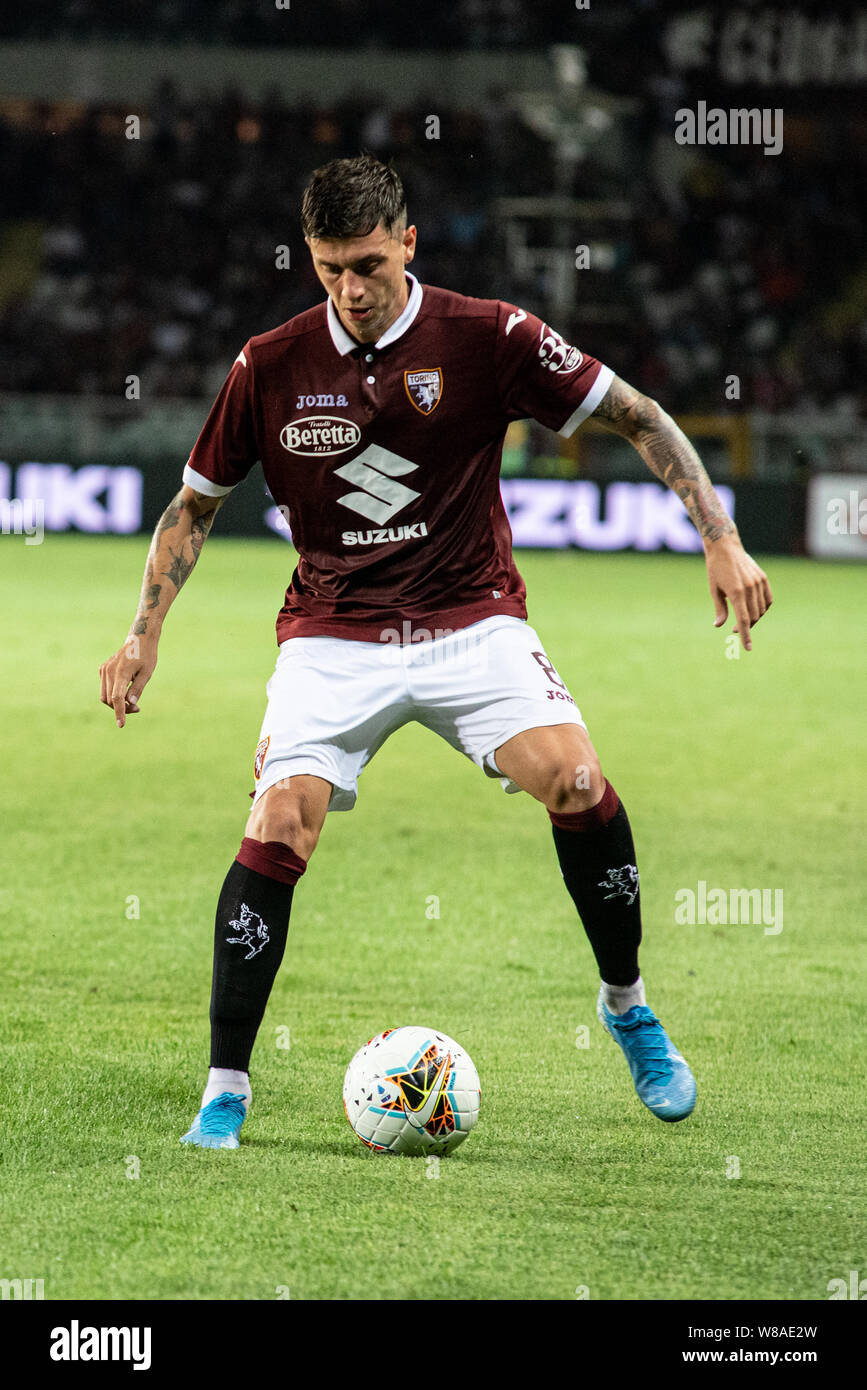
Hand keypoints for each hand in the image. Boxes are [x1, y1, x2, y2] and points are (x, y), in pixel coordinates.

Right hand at [99, 631, 158, 727]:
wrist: (139, 639)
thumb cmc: (146, 656)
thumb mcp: (147, 673)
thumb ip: (138, 689)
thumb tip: (131, 704)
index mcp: (121, 672)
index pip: (116, 698)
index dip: (119, 712)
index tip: (121, 725)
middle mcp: (109, 671)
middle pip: (109, 700)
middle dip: (121, 708)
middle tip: (137, 708)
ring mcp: (104, 669)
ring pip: (105, 696)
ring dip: (116, 703)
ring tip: (133, 702)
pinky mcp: (103, 669)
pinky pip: (105, 688)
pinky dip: (113, 694)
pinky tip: (126, 691)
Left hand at [704, 535, 772, 651]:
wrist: (725, 546)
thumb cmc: (715, 569)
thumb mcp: (714, 590)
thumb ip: (720, 609)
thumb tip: (719, 626)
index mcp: (736, 592)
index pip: (743, 620)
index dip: (745, 635)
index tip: (747, 648)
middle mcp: (749, 588)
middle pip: (753, 616)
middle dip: (746, 627)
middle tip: (735, 630)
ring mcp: (758, 582)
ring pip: (761, 609)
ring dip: (754, 618)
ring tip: (742, 618)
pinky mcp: (762, 578)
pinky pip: (767, 599)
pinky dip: (763, 608)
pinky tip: (755, 610)